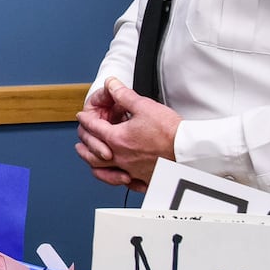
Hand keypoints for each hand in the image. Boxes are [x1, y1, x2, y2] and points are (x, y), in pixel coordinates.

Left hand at [74, 77, 180, 192]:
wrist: (188, 150)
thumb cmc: (170, 131)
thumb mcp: (144, 106)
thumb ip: (124, 95)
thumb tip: (112, 84)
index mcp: (118, 139)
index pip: (94, 128)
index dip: (86, 120)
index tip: (82, 117)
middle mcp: (121, 158)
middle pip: (93, 153)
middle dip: (84, 144)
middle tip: (80, 138)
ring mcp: (131, 171)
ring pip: (104, 172)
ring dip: (93, 164)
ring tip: (90, 160)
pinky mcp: (144, 180)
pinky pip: (126, 184)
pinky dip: (117, 180)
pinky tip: (119, 178)